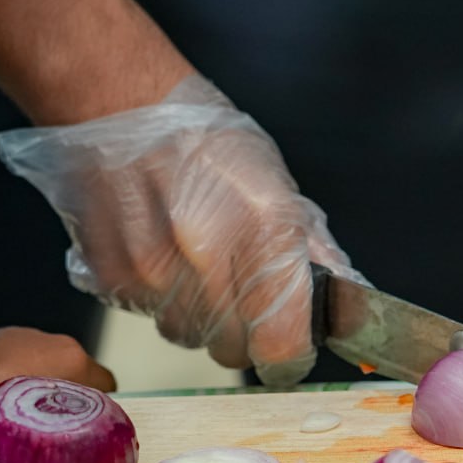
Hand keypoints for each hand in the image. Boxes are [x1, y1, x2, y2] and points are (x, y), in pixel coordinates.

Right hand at [0, 75, 362, 385]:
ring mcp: (154, 271)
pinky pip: (151, 318)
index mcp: (263, 231)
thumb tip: (348, 302)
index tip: (291, 350)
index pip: (282, 345)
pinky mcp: (114, 277)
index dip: (290, 356)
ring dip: (202, 320)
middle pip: (234, 352)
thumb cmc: (209, 142)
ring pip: (190, 339)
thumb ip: (315, 254)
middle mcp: (207, 257)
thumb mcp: (280, 188)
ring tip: (199, 265)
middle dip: (246, 335)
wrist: (122, 106)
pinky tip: (165, 257)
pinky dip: (164, 301)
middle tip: (243, 292)